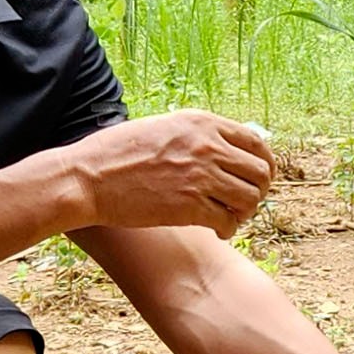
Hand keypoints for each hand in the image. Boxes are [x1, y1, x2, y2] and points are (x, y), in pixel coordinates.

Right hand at [75, 111, 272, 237]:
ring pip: (251, 199)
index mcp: (202, 123)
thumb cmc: (119, 153)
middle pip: (261, 172)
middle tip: (245, 203)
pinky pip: (228, 222)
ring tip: (231, 217)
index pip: (256, 142)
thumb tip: (227, 149)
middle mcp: (207, 146)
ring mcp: (201, 176)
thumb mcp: (164, 127)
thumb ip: (197, 134)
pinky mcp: (190, 207)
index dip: (265, 163)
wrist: (89, 177)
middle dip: (259, 190)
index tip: (259, 178)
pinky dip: (228, 230)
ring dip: (245, 212)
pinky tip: (218, 231)